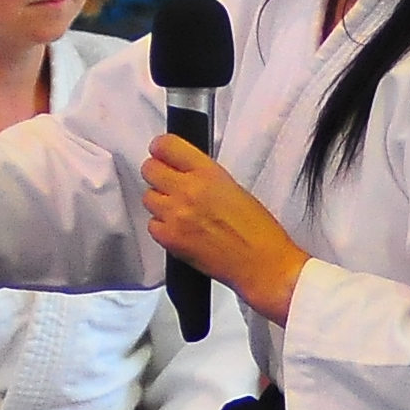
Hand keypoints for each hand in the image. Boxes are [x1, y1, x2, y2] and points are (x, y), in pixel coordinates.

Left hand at [139, 138, 308, 319]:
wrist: (261, 264)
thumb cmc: (257, 230)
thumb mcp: (233, 187)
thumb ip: (203, 176)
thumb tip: (182, 170)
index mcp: (207, 173)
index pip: (166, 146)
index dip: (160, 149)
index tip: (160, 153)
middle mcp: (188, 190)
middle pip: (149, 169)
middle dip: (157, 174)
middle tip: (167, 182)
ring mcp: (176, 215)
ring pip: (148, 197)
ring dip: (160, 202)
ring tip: (179, 211)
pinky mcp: (170, 239)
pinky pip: (152, 225)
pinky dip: (162, 226)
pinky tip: (179, 229)